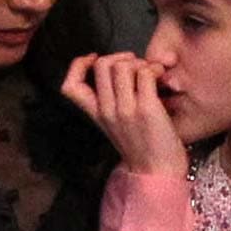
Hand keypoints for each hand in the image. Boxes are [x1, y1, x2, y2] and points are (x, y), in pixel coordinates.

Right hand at [62, 53, 187, 176]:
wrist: (157, 173)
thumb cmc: (142, 148)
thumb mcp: (117, 125)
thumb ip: (112, 102)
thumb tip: (122, 70)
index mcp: (96, 115)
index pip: (69, 85)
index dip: (78, 65)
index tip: (95, 60)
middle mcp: (106, 110)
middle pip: (102, 64)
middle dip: (121, 57)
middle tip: (135, 66)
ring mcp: (125, 109)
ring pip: (123, 65)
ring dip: (140, 63)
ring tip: (151, 74)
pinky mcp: (146, 108)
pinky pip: (145, 73)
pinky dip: (154, 70)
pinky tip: (161, 79)